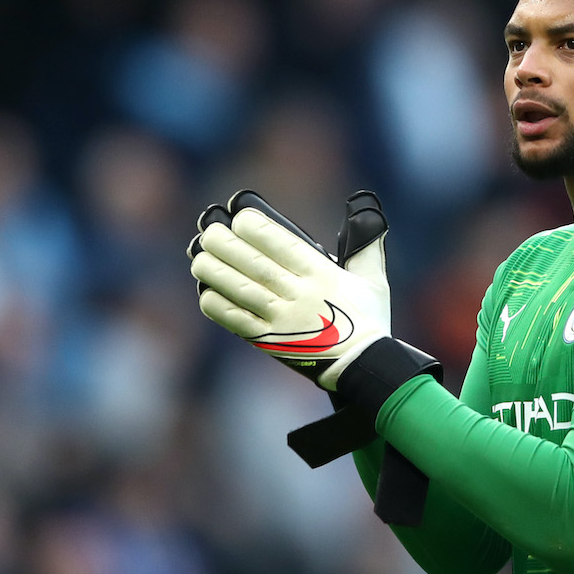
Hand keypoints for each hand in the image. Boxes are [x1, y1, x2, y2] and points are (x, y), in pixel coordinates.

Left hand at [189, 190, 388, 389]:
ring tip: (199, 257)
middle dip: (227, 245)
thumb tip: (365, 206)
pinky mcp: (269, 342)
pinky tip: (207, 291)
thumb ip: (366, 243)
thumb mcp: (374, 279)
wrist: (364, 366)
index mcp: (322, 275)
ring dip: (216, 271)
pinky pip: (237, 321)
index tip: (239, 217)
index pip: (283, 245)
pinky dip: (219, 306)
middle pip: (255, 265)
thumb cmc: (368, 319)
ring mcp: (282, 320)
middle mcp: (299, 295)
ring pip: (241, 289)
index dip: (256, 229)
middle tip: (210, 234)